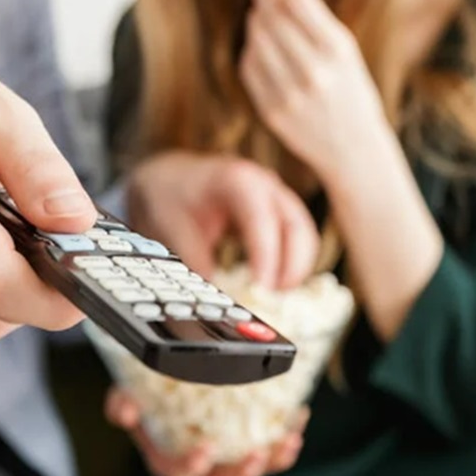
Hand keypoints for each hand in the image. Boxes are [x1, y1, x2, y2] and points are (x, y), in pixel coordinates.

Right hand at [105, 388, 307, 475]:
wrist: (164, 387)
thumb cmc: (144, 396)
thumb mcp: (126, 396)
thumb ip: (121, 403)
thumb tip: (125, 410)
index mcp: (167, 460)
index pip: (180, 475)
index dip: (193, 467)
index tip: (206, 450)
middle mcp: (200, 466)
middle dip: (242, 472)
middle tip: (257, 455)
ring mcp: (226, 458)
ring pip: (253, 469)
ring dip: (273, 459)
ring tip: (289, 439)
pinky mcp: (248, 444)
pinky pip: (271, 449)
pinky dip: (286, 436)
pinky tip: (299, 415)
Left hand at [126, 151, 318, 289]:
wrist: (171, 177)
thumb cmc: (172, 195)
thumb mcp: (173, 228)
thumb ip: (195, 262)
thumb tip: (213, 298)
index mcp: (238, 180)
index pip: (262, 220)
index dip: (267, 256)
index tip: (262, 288)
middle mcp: (265, 185)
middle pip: (297, 227)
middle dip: (293, 266)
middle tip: (274, 298)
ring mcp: (276, 197)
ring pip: (304, 234)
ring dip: (296, 268)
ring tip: (274, 296)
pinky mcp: (279, 212)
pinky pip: (297, 239)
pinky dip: (292, 263)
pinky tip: (274, 285)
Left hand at [240, 0, 391, 183]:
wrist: (353, 148)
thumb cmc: (350, 89)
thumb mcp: (343, 48)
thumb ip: (311, 13)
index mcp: (337, 50)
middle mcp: (313, 71)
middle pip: (271, 16)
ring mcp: (289, 94)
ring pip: (256, 38)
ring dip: (258, 20)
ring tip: (268, 15)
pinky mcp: (271, 110)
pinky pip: (250, 66)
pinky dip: (254, 50)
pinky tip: (265, 47)